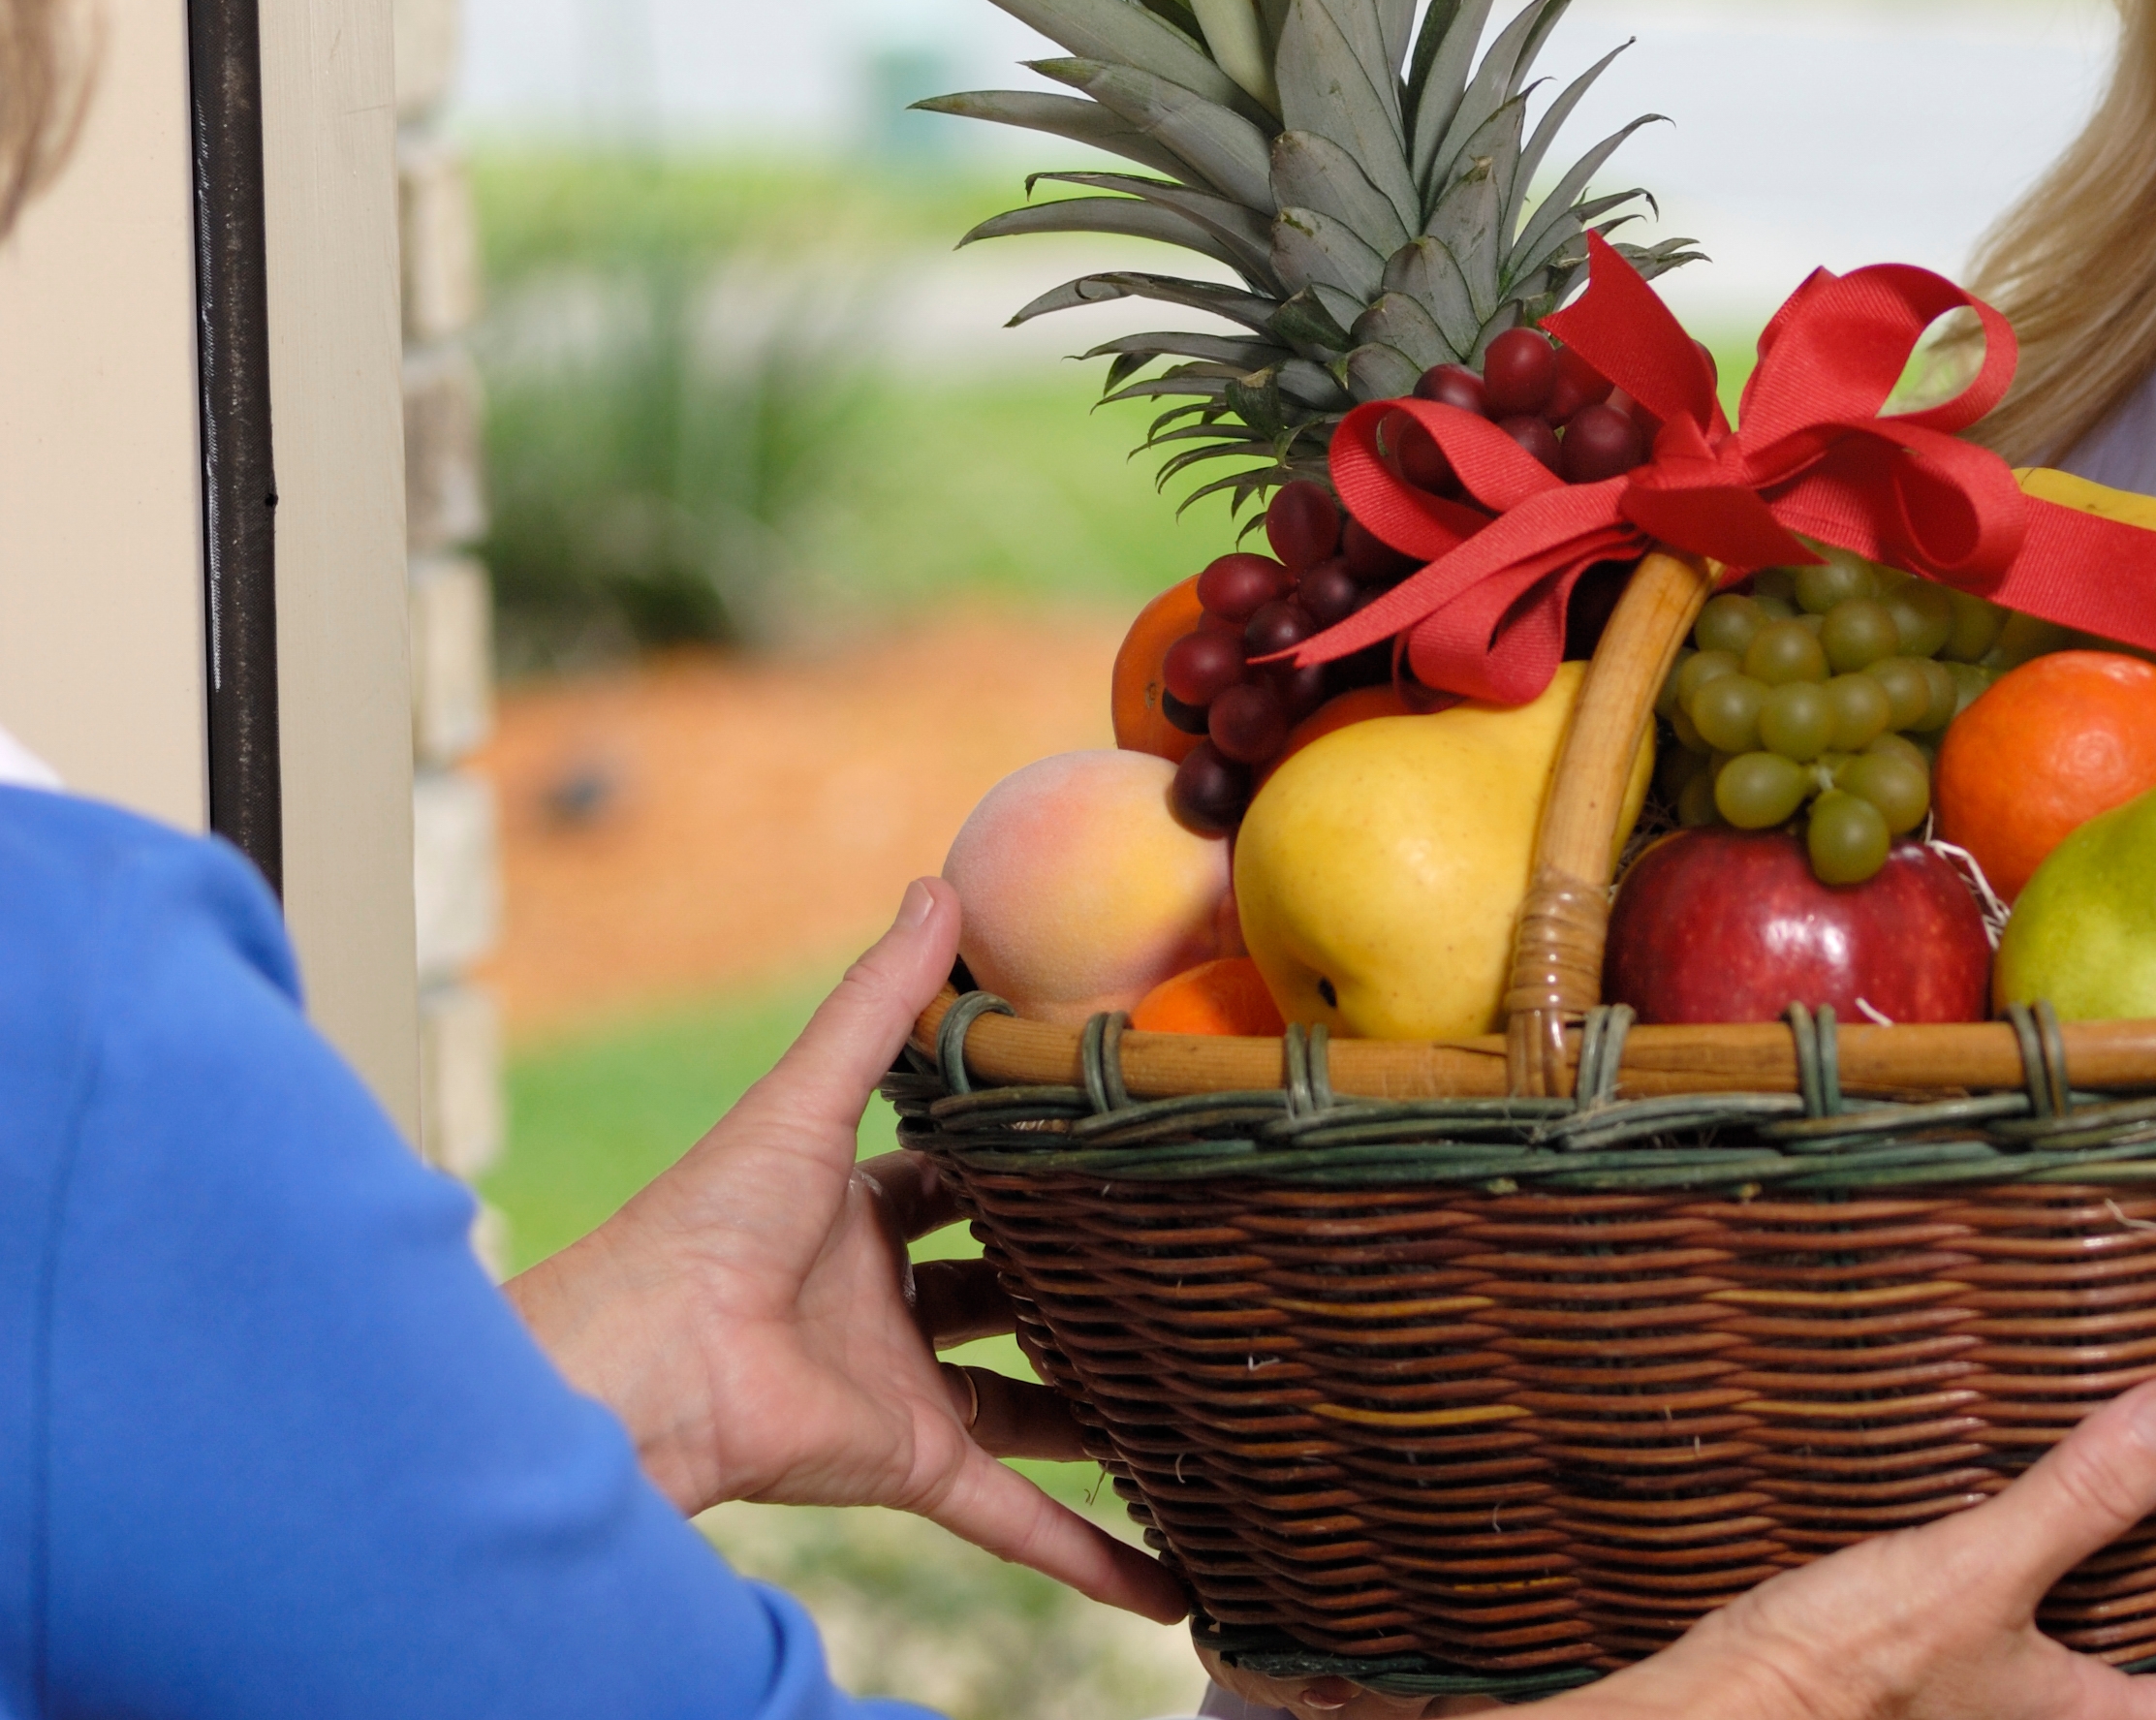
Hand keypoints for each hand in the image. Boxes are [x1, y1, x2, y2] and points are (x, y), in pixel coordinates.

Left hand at [505, 877, 1185, 1623]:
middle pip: (1008, 1291)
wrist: (641, 1370)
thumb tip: (938, 882)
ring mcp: (909, 1391)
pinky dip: (1089, 1556)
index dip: (1029, 1160)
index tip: (1115, 1136)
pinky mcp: (917, 1466)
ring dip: (1105, 1412)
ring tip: (1203, 1399)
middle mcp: (890, 1305)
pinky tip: (1168, 1585)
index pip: (960, 1179)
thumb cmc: (702, 1225)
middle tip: (1184, 1255)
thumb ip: (877, 1002)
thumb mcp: (805, 1097)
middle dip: (1084, 1280)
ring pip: (1032, 1406)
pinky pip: (1018, 1518)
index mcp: (858, 1214)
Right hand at [1559, 1380, 2155, 1719]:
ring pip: (2103, 1663)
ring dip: (2154, 1619)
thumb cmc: (1841, 1682)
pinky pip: (2035, 1632)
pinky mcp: (1928, 1670)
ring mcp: (1990, 1701)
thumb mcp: (1974, 1578)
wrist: (1710, 1718)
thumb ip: (2081, 1498)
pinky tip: (2060, 1532)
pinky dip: (2070, 1586)